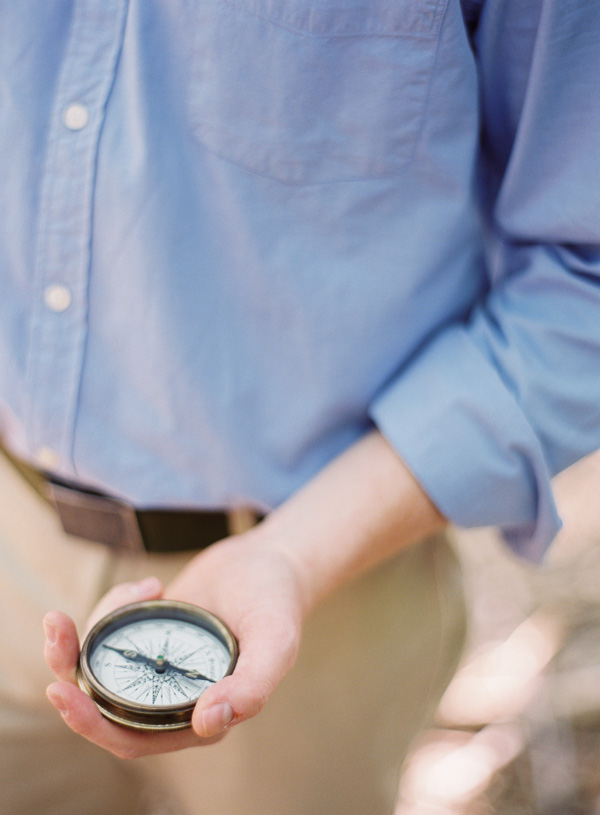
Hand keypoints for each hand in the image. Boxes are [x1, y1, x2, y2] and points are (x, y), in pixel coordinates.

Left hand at [44, 531, 305, 758]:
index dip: (91, 724)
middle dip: (70, 673)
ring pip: (99, 667)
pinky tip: (149, 585)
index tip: (62, 689)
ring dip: (85, 636)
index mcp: (197, 717)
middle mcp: (171, 698)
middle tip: (57, 632)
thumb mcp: (276, 642)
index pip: (131, 738)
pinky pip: (112, 633)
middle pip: (102, 705)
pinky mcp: (148, 634)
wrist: (271, 562)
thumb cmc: (277, 605)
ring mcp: (156, 665)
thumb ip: (252, 686)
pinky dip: (115, 607)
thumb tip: (208, 723)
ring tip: (124, 591)